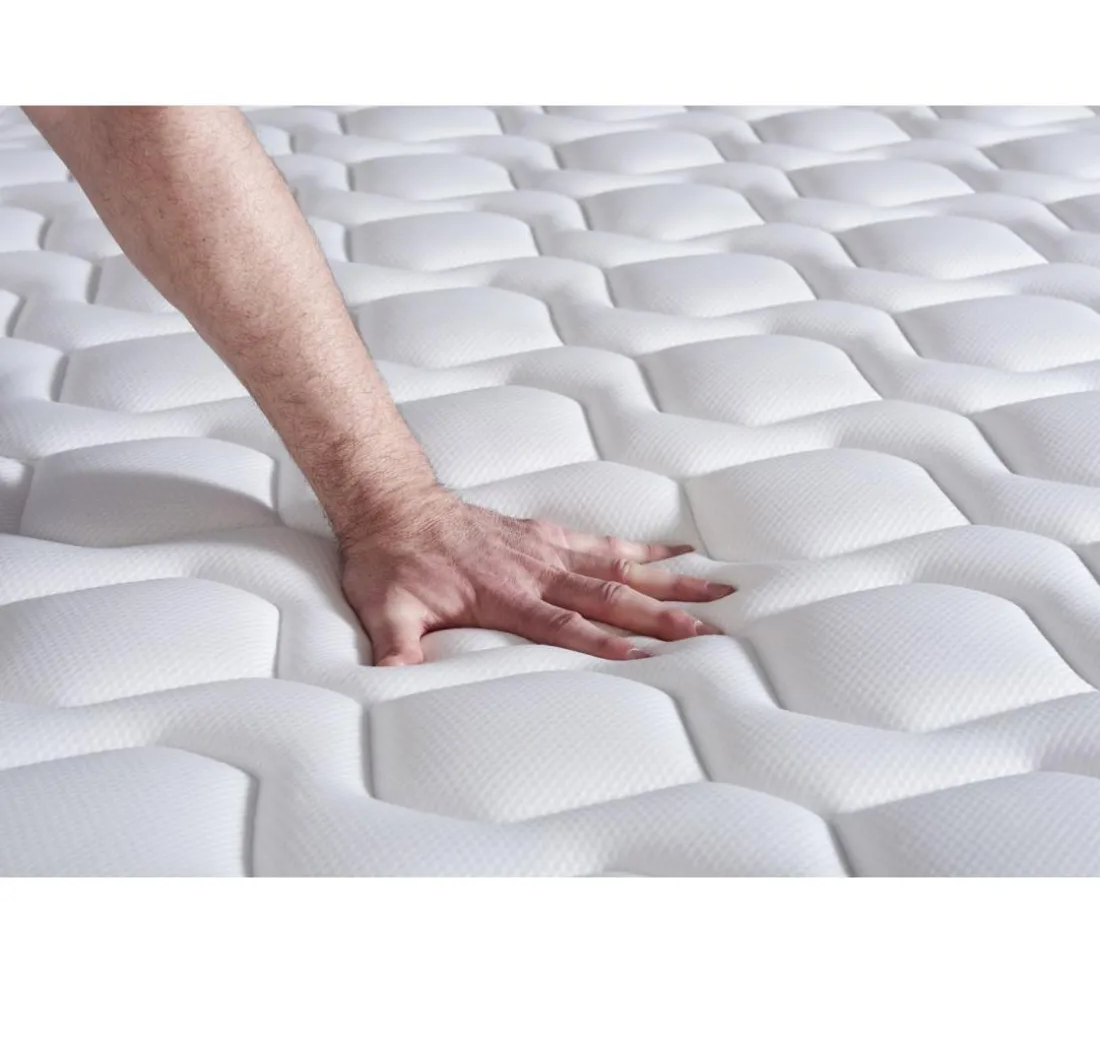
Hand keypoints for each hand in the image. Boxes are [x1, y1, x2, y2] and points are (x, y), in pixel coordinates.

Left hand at [338, 489, 734, 666]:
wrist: (394, 506)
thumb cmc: (393, 564)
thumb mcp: (386, 611)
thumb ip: (396, 648)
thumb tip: (391, 684)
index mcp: (505, 595)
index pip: (563, 624)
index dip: (601, 641)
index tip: (644, 656)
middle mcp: (536, 570)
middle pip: (608, 596)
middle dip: (659, 615)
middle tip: (708, 630)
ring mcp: (546, 550)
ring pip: (618, 567)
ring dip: (668, 581)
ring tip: (716, 589)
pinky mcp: (548, 534)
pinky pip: (603, 542)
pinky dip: (642, 550)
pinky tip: (677, 552)